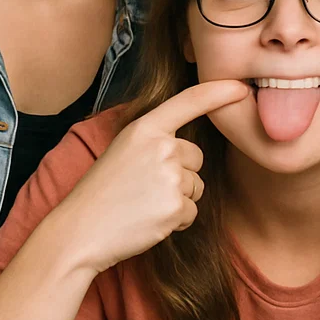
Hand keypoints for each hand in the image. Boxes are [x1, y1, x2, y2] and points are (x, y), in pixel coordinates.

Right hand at [54, 79, 248, 273]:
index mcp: (145, 128)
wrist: (80, 232)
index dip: (217, 92)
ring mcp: (170, 176)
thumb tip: (188, 146)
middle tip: (145, 188)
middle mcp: (161, 147)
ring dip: (178, 199)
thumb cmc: (101, 192)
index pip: (189, 102)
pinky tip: (149, 220)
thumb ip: (156, 140)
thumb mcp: (124, 150)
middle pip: (196, 156)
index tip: (240, 88)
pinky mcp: (175, 206)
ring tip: (144, 204)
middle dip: (181, 173)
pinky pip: (192, 211)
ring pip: (197, 185)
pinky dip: (176, 220)